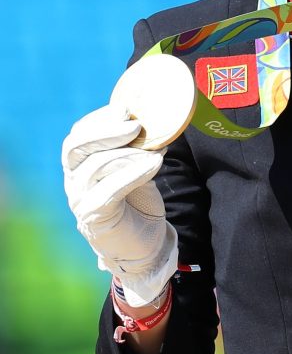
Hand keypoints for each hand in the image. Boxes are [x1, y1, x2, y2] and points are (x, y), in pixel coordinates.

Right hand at [62, 104, 177, 306]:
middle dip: (106, 131)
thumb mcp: (137, 168)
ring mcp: (80, 200)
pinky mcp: (95, 217)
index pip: (78, 135)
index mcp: (79, 165)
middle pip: (76, 147)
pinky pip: (111, 189)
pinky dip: (134, 172)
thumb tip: (155, 119)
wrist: (145, 245)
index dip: (99, 120)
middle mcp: (74, 181)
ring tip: (155, 148)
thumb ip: (136, 147)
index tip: (124, 108)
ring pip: (95, 166)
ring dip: (128, 153)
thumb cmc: (139, 202)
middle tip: (135, 124)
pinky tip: (155, 162)